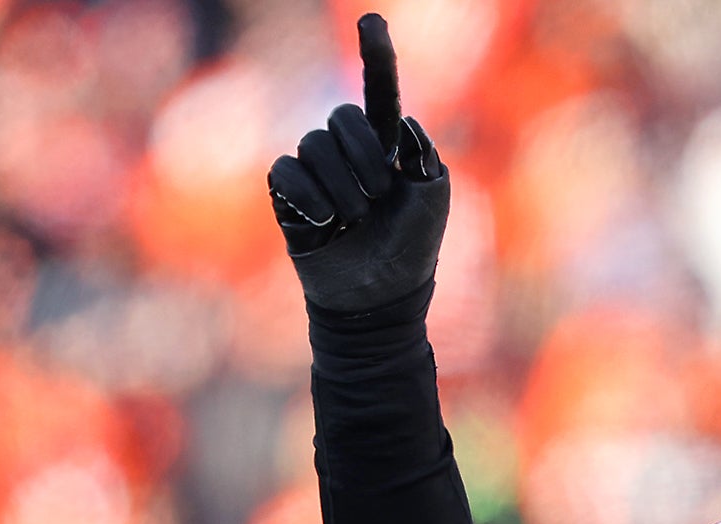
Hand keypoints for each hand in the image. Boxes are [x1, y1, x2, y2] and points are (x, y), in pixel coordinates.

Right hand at [267, 14, 447, 319]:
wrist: (378, 298)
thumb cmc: (411, 250)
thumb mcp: (433, 197)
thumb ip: (423, 152)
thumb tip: (398, 122)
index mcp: (385, 145)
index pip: (378, 91)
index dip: (376, 55)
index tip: (373, 19)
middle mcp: (347, 151)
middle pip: (341, 117)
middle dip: (363, 156)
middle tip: (376, 198)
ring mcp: (316, 172)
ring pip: (313, 144)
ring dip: (341, 188)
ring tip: (354, 221)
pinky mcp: (289, 195)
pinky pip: (287, 171)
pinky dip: (311, 198)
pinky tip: (328, 225)